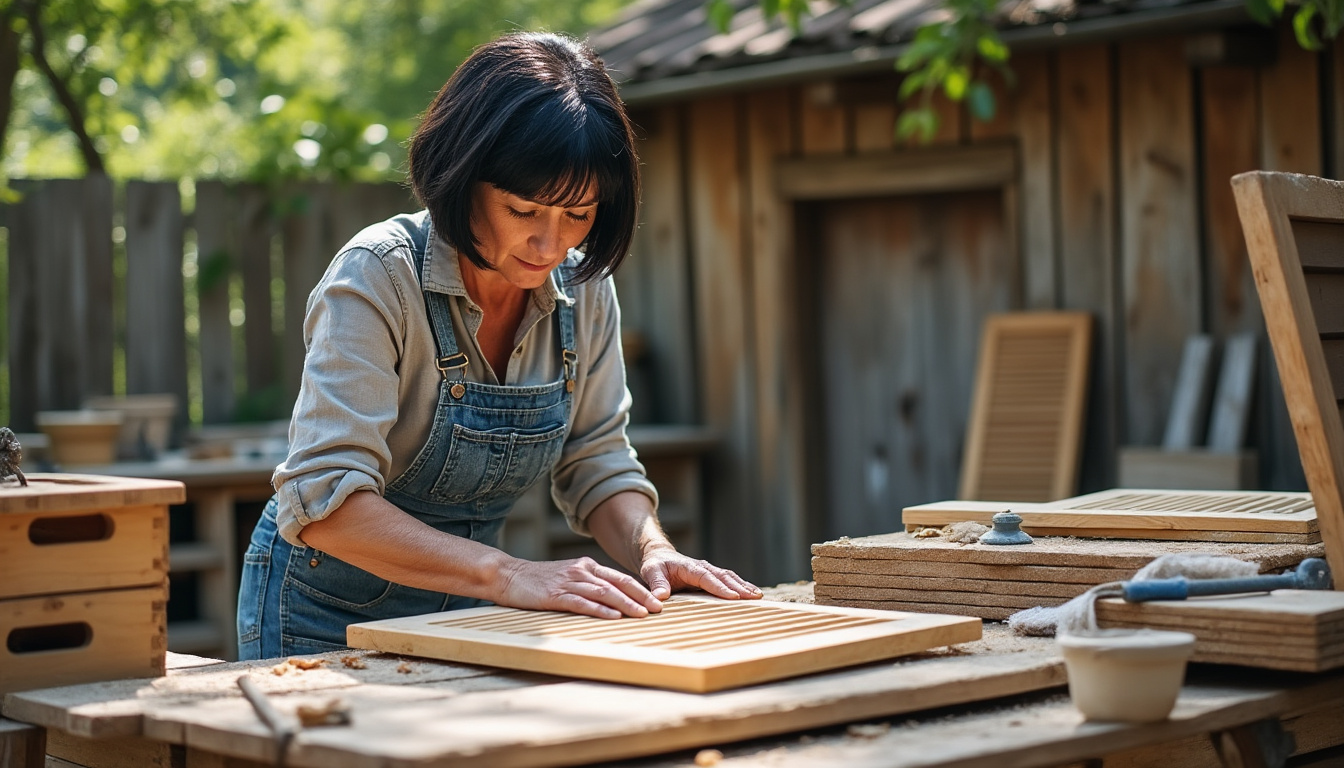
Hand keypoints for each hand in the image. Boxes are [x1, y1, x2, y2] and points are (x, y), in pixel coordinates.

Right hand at [496, 556, 663, 618]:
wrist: (507, 575)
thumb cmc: (539, 581)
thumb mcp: (568, 577)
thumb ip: (588, 585)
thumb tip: (613, 601)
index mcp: (587, 566)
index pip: (620, 578)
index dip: (640, 589)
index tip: (657, 601)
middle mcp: (581, 571)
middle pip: (617, 584)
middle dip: (640, 596)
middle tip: (658, 609)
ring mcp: (568, 582)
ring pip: (603, 593)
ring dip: (625, 604)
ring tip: (642, 614)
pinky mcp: (555, 594)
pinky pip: (582, 603)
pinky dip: (599, 610)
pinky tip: (612, 617)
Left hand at [639, 548, 762, 601]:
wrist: (660, 557)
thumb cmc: (655, 565)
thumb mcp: (651, 572)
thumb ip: (657, 584)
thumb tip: (661, 597)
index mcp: (690, 567)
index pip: (707, 577)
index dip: (720, 587)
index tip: (733, 597)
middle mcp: (702, 567)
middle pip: (724, 577)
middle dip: (739, 587)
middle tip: (754, 597)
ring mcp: (709, 571)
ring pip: (729, 577)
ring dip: (743, 586)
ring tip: (757, 596)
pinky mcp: (711, 576)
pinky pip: (729, 580)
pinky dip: (741, 586)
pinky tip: (752, 594)